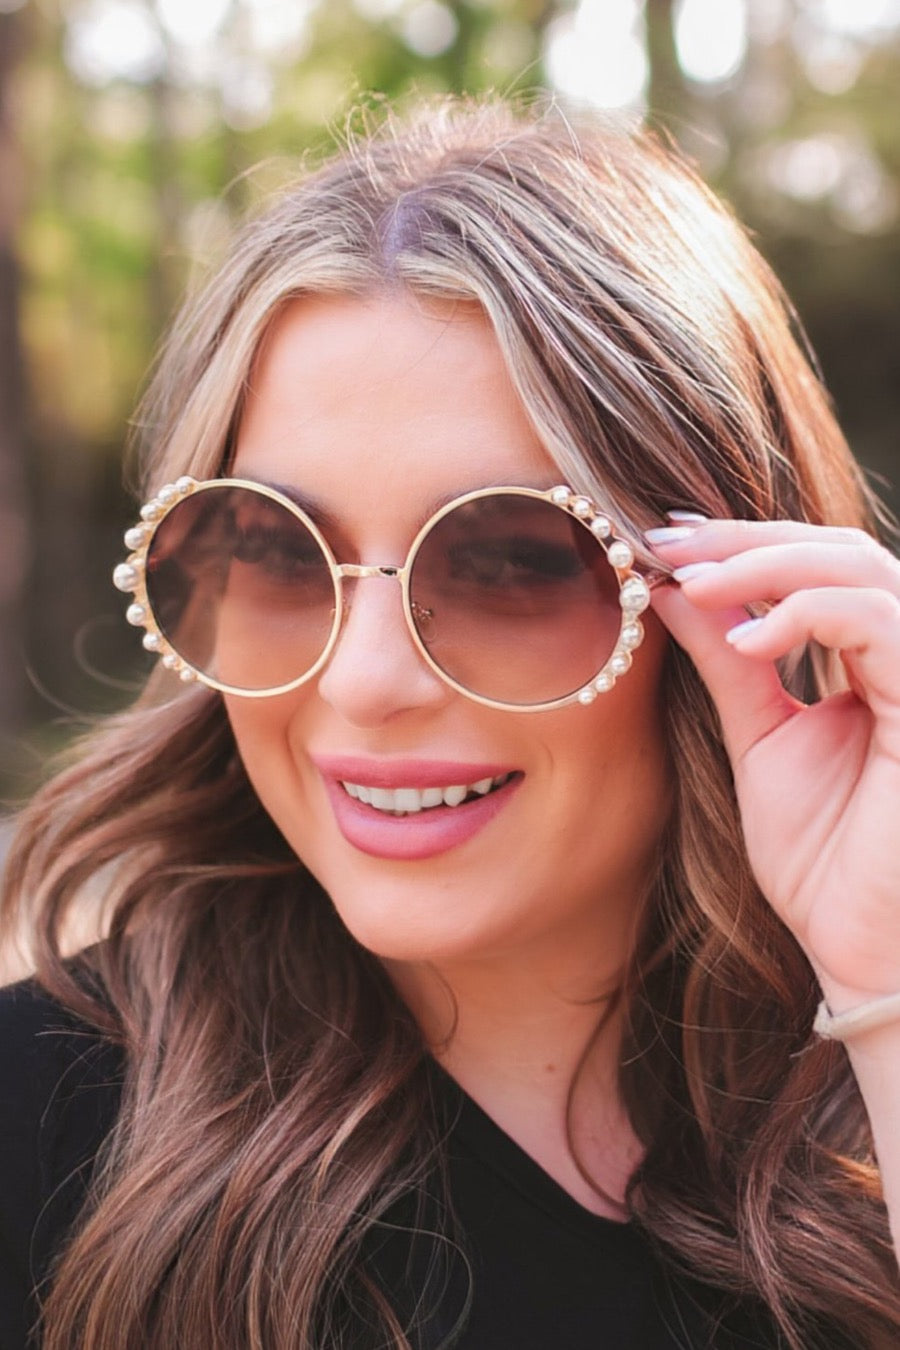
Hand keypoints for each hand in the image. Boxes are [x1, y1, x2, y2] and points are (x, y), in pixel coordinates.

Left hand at [647, 518, 899, 1008]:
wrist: (856, 948)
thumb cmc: (821, 861)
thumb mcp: (759, 740)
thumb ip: (728, 664)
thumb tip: (670, 592)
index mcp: (877, 665)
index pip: (821, 569)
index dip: (745, 545)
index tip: (662, 541)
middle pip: (841, 551)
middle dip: (746, 540)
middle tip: (664, 544)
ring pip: (861, 570)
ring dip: (766, 564)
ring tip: (689, 583)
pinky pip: (878, 622)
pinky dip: (806, 612)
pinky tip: (743, 641)